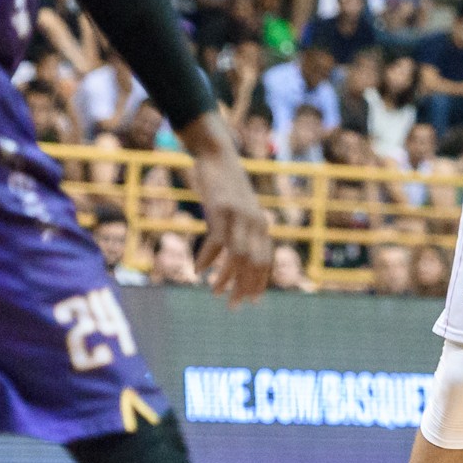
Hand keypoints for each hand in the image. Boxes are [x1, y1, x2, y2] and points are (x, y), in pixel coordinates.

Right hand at [191, 147, 271, 306]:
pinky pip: (216, 242)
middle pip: (254, 263)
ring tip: (214, 291)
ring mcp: (238, 216)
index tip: (250, 301)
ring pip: (237, 256)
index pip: (265, 261)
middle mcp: (255, 222)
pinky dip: (207, 260)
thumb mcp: (240, 210)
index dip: (258, 283)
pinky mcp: (221, 210)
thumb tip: (242, 256)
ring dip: (226, 278)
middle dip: (244, 287)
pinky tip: (197, 270)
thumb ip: (244, 230)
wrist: (218, 156)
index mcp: (261, 225)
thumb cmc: (227, 187)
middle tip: (232, 306)